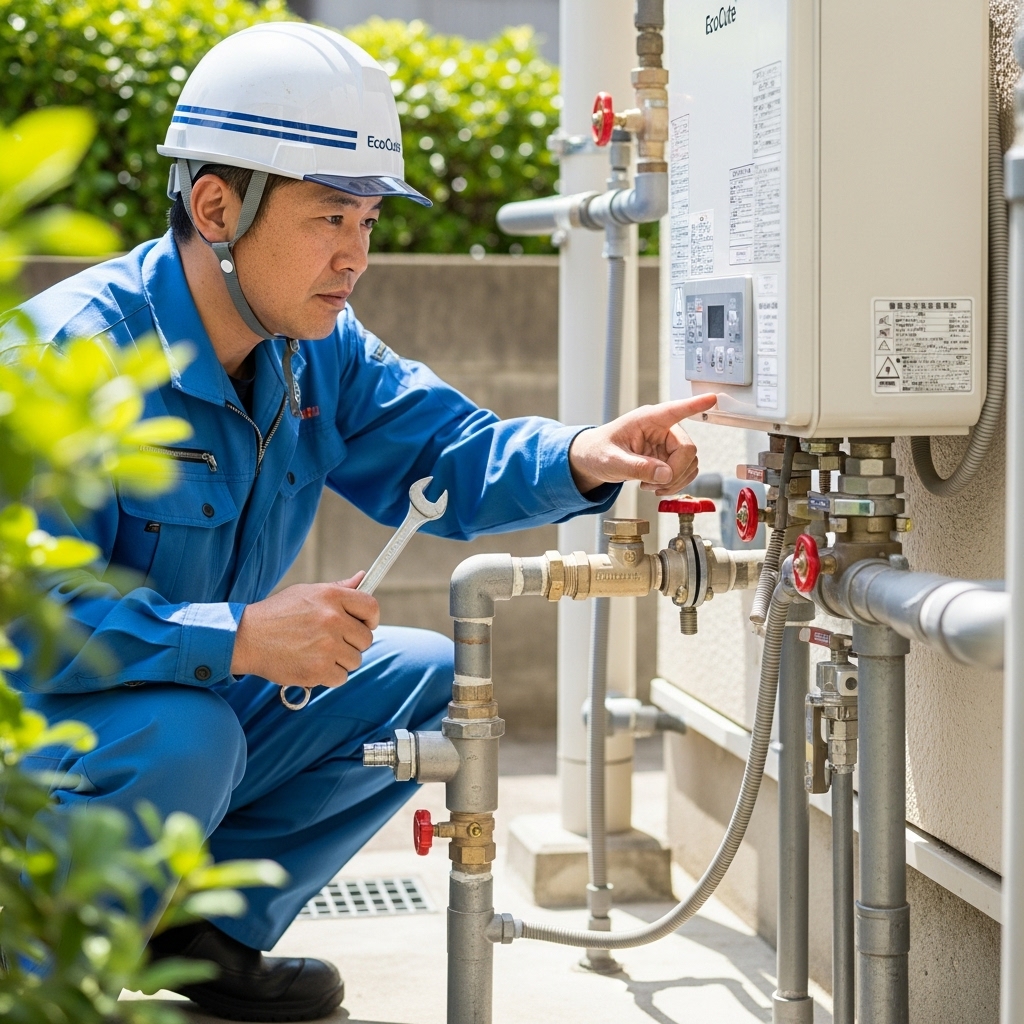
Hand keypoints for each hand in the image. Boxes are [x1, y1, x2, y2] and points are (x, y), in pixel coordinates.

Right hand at [230, 571, 379, 687]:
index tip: (365, 625)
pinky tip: (313, 665)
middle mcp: (332, 620)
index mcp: (331, 597)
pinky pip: (341, 678)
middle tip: (334, 642)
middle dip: (353, 643)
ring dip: (340, 661)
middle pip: (366, 639)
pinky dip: (329, 676)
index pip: (371, 607)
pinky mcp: (318, 669)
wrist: (245, 637)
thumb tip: (363, 578)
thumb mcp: (307, 592)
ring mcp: (326, 646)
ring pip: (355, 660)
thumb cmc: (277, 613)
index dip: (371, 619)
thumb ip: (338, 588)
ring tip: (318, 653)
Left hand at [568, 393, 717, 496]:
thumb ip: (637, 467)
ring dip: (675, 481)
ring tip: (651, 486)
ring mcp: (666, 443)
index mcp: (647, 419)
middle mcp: (662, 428)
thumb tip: (665, 474)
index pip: (675, 409)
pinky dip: (674, 484)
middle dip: (676, 472)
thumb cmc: (597, 451)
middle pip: (688, 449)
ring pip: (689, 463)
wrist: (592, 460)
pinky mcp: (667, 457)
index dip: (695, 405)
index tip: (712, 398)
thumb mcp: (612, 461)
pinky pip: (684, 471)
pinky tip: (656, 486)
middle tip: (654, 485)